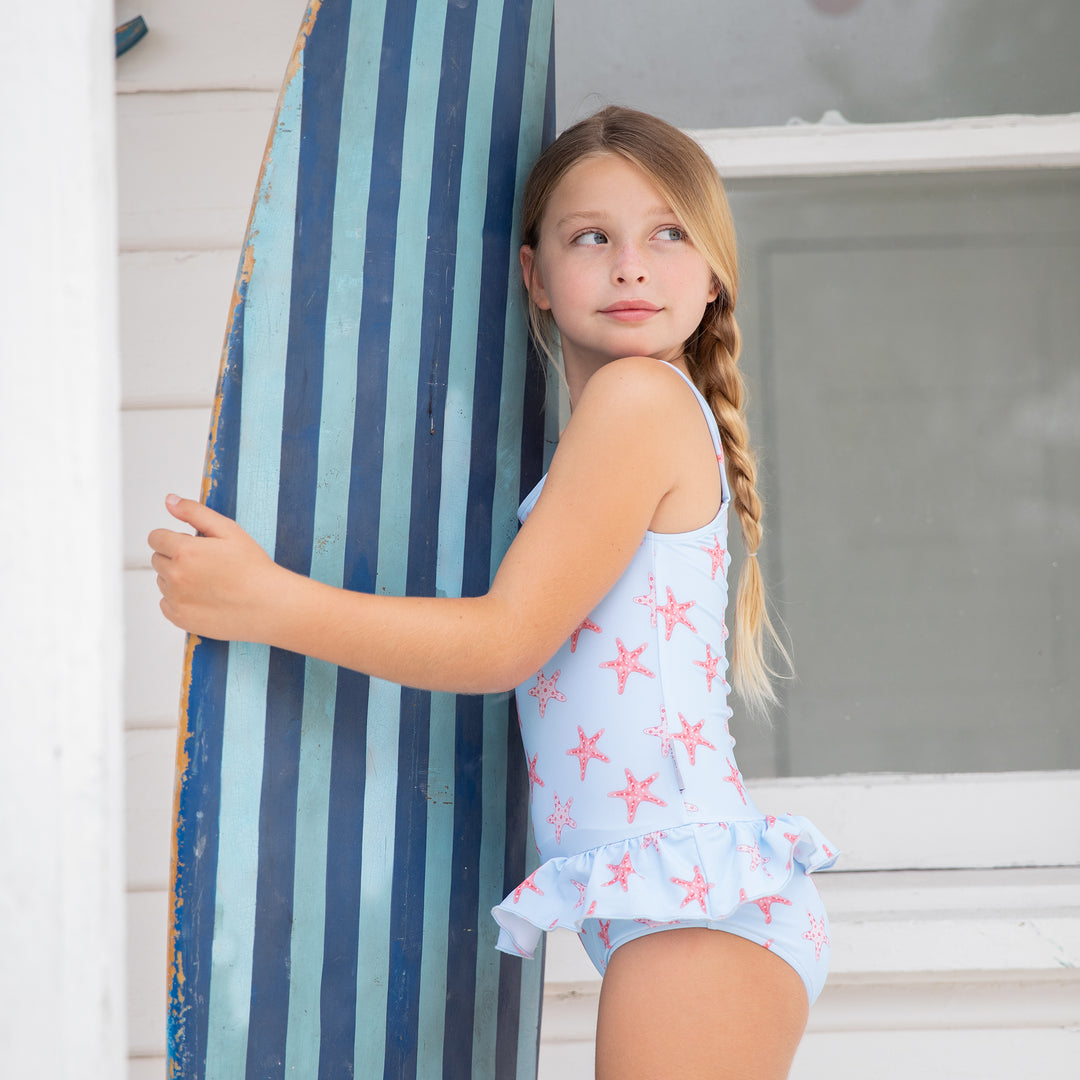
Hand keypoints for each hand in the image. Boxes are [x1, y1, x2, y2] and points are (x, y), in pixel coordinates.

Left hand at [148, 495, 285, 642]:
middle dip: (175, 557)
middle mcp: (175, 576)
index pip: (156, 538)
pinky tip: (204, 597)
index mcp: (184, 551)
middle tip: (206, 563)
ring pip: (162, 582)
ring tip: (209, 582)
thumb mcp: (229, 530)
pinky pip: (166, 604)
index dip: (174, 538)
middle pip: (158, 559)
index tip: (192, 544)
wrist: (270, 605)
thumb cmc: (253, 567)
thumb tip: (170, 501)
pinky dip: (179, 600)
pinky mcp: (180, 619)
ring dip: (177, 579)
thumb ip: (194, 512)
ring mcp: (176, 599)